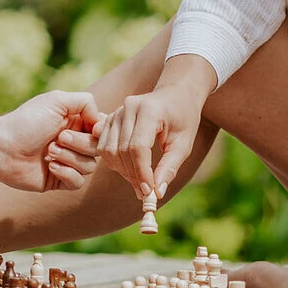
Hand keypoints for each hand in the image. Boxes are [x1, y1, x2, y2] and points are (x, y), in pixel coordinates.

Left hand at [0, 91, 102, 191]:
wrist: (1, 147)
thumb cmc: (26, 122)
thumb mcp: (56, 101)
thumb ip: (85, 102)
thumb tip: (102, 120)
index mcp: (75, 122)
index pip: (103, 129)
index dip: (101, 131)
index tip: (94, 129)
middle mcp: (73, 142)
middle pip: (98, 148)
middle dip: (80, 143)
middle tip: (58, 137)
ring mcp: (67, 162)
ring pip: (90, 167)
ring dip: (70, 158)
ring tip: (49, 152)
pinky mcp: (59, 180)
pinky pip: (78, 182)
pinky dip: (67, 173)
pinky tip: (50, 166)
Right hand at [98, 53, 215, 199]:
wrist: (175, 93)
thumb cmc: (183, 118)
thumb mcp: (184, 143)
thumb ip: (169, 167)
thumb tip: (157, 193)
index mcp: (149, 111)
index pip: (138, 147)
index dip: (141, 172)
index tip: (149, 192)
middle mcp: (129, 108)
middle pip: (122, 151)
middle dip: (132, 176)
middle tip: (145, 194)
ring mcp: (117, 111)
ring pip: (109, 150)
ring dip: (122, 171)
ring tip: (139, 182)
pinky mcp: (109, 118)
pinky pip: (103, 146)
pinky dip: (113, 162)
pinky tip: (129, 169)